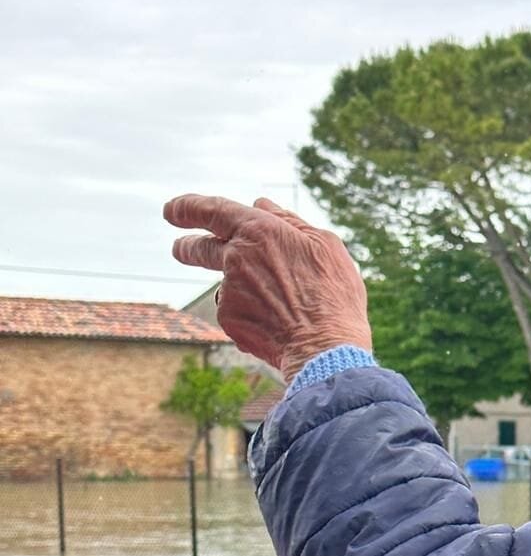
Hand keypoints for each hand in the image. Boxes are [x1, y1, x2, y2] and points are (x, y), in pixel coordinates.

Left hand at [163, 194, 371, 381]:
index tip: (171, 210)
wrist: (325, 349)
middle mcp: (236, 256)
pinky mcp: (229, 320)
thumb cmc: (333, 295)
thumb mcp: (325, 247)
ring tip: (274, 306)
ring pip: (226, 284)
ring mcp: (229, 290)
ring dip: (239, 289)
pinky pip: (235, 312)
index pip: (211, 210)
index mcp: (258, 230)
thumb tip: (263, 205)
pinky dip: (251, 316)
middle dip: (186, 246)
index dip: (187, 207)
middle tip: (179, 248)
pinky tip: (277, 326)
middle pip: (199, 248)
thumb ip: (289, 222)